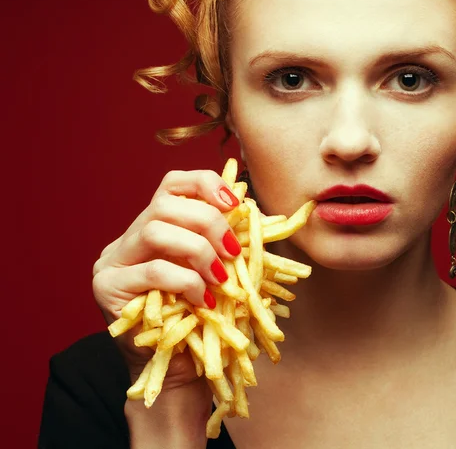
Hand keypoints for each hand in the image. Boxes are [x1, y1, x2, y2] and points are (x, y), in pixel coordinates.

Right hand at [92, 169, 241, 390]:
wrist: (176, 367)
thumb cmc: (199, 315)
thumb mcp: (214, 269)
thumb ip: (223, 239)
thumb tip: (251, 210)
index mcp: (154, 226)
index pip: (172, 185)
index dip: (204, 184)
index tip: (235, 203)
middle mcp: (128, 238)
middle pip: (164, 204)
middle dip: (208, 222)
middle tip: (232, 250)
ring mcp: (112, 261)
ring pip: (156, 230)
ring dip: (198, 251)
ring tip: (219, 278)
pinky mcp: (107, 287)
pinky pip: (153, 271)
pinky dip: (187, 281)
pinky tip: (204, 300)